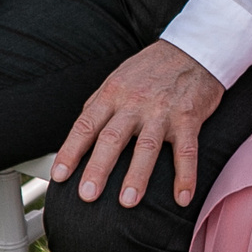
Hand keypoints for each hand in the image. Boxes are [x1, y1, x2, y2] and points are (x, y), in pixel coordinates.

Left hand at [52, 40, 226, 208]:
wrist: (193, 49)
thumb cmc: (152, 69)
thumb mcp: (118, 78)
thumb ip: (99, 105)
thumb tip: (80, 134)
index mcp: (113, 94)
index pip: (86, 125)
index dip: (70, 151)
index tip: (59, 175)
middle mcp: (135, 103)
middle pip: (112, 138)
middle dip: (98, 168)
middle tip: (87, 195)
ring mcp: (163, 111)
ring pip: (147, 147)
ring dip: (137, 176)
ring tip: (128, 201)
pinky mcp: (189, 118)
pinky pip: (187, 151)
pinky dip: (186, 176)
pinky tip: (182, 197)